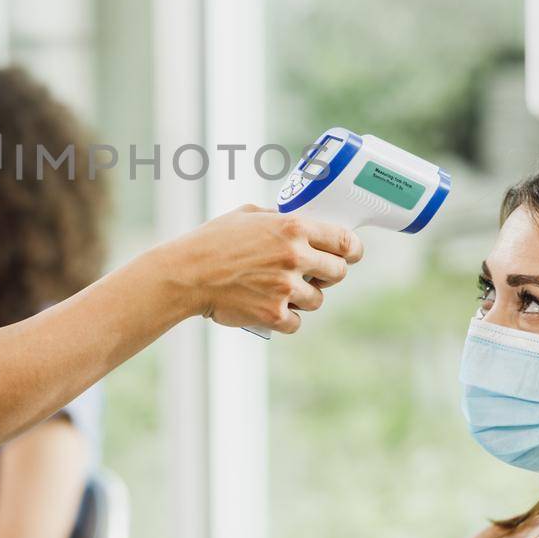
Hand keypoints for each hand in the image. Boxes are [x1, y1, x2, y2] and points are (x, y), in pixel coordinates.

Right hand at [159, 204, 363, 332]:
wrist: (186, 274)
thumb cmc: (212, 241)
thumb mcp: (247, 215)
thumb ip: (278, 218)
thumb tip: (298, 223)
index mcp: (292, 228)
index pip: (344, 240)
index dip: (352, 249)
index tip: (351, 254)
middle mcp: (295, 256)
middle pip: (338, 272)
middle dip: (328, 274)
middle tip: (313, 274)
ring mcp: (286, 288)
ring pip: (317, 300)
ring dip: (304, 298)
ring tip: (281, 291)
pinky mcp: (274, 315)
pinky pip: (296, 322)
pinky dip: (286, 319)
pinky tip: (270, 309)